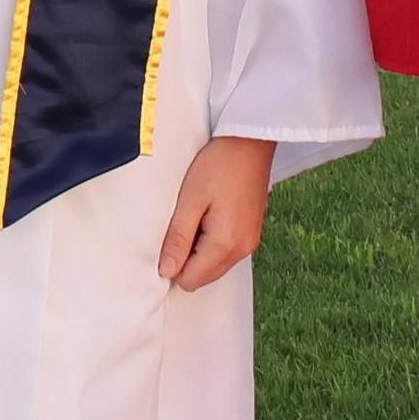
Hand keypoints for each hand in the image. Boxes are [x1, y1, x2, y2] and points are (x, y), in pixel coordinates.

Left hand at [158, 135, 275, 291]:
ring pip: (215, 265)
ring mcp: (250, 241)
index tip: (171, 234)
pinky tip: (210, 212)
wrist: (251, 138)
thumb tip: (166, 271)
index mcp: (226, 244)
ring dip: (200, 248)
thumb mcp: (190, 198)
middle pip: (203, 277)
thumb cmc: (220, 162)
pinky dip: (213, 240)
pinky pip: (226, 250)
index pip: (190, 281)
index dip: (173, 262)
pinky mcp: (252, 230)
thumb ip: (178, 238)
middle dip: (187, 257)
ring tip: (198, 213)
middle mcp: (242, 249)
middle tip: (184, 220)